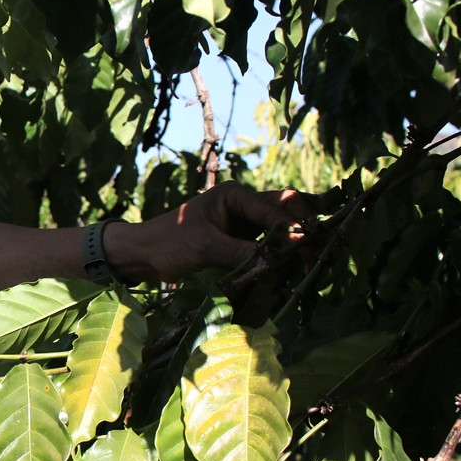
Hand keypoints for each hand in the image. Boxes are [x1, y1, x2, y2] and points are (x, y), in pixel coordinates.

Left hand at [104, 182, 315, 283]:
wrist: (144, 255)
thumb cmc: (169, 243)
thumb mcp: (206, 247)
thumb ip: (242, 251)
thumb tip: (279, 257)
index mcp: (234, 194)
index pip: (274, 208)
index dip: (292, 227)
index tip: (307, 244)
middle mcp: (244, 204)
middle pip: (285, 211)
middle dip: (301, 228)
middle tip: (316, 249)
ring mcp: (244, 223)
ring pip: (280, 229)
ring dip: (294, 243)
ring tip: (309, 260)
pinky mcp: (241, 241)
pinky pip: (268, 245)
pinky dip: (281, 254)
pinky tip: (292, 266)